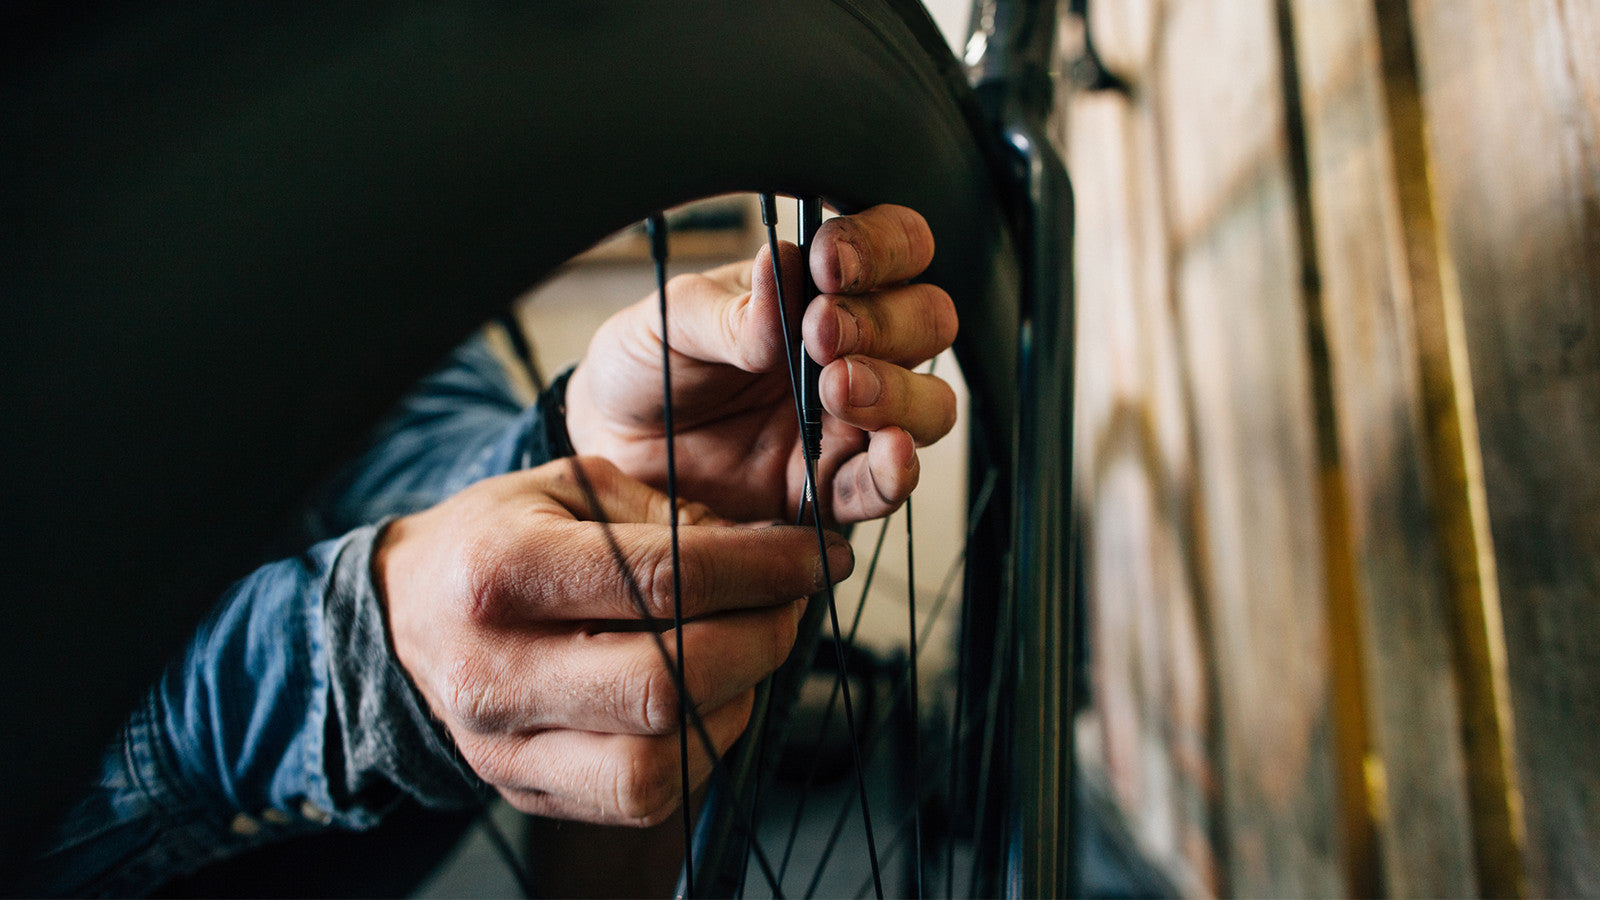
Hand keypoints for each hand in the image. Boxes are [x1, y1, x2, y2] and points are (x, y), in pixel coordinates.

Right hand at [375, 456, 852, 824]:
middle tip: (790, 604)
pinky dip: (700, 748)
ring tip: (746, 652)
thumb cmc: (499, 538)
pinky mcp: (527, 793)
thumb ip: (668, 517)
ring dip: (735, 705)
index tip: (820, 555)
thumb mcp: (570, 486)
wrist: (406, 614)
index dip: (763, 569)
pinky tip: (709, 696)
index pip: (662, 580)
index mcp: (501, 572)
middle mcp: (494, 672)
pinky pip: (642, 797)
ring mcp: (505, 747)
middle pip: (667, 685)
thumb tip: (770, 560)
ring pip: (658, 763)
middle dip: (761, 642)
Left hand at [565, 204, 958, 524]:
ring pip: (928, 404)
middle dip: (885, 322)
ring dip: (897, 392)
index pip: (897, 247)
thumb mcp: (673, 319)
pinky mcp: (827, 488)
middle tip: (822, 333)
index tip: (830, 264)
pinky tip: (887, 451)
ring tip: (837, 388)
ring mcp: (848, 421)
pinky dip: (897, 471)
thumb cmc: (647, 363)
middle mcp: (852, 349)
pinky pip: (885, 486)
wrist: (609, 443)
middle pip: (928, 322)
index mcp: (820, 288)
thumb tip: (785, 272)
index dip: (883, 247)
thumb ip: (733, 308)